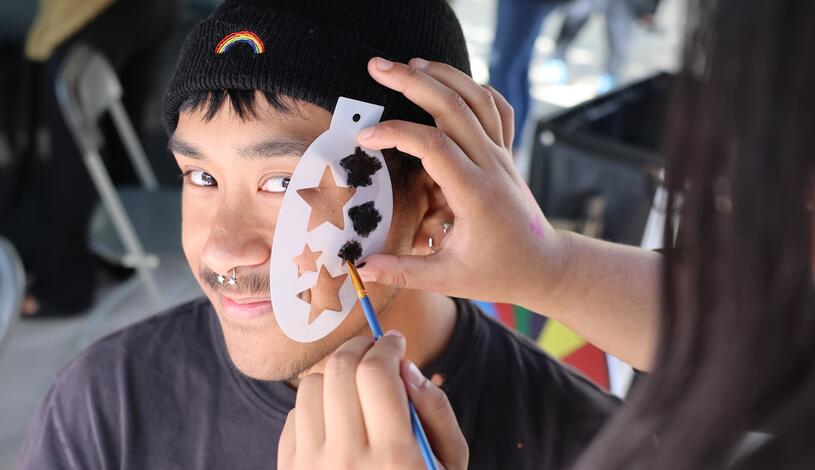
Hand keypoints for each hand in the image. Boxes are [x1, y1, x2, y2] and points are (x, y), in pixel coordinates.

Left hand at [278, 331, 467, 468]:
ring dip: (337, 374)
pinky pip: (293, 415)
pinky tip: (337, 417)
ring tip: (356, 385)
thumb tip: (405, 366)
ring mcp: (311, 467)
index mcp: (394, 458)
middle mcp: (346, 461)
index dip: (387, 347)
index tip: (396, 342)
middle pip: (340, 370)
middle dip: (360, 348)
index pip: (376, 374)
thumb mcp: (449, 463)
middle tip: (375, 350)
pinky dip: (316, 405)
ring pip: (311, 386)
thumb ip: (436, 411)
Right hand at [356, 57, 566, 308]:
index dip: (396, 133)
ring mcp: (502, 155)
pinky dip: (475, 88)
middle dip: (412, 81)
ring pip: (477, 98)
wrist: (545, 265)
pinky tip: (452, 82)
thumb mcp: (449, 280)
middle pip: (454, 106)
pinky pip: (497, 109)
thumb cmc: (498, 273)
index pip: (433, 146)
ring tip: (409, 63)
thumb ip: (403, 272)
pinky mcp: (507, 154)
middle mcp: (491, 166)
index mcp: (475, 194)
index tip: (365, 137)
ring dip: (443, 74)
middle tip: (377, 66)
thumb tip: (359, 269)